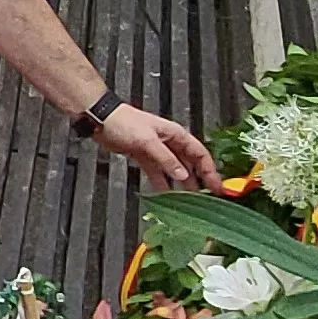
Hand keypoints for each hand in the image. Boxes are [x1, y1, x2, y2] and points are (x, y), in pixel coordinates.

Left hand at [94, 103, 213, 186]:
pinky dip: (162, 182)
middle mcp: (169, 142)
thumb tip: (182, 174)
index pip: (199, 153)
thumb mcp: (148, 141)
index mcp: (175, 134)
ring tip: (189, 199)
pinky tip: (165, 193)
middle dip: (199, 179)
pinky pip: (157, 172)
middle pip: (189, 163)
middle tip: (207, 196)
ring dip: (181, 183)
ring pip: (174, 169)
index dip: (210, 169)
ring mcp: (157, 150)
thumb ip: (166, 158)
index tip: (216, 185)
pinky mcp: (144, 156)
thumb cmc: (124, 121)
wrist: (101, 119)